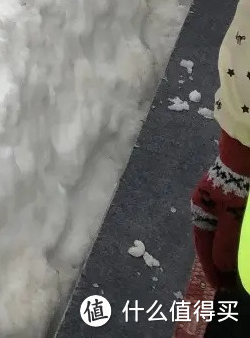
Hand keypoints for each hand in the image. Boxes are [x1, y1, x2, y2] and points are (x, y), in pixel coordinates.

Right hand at [192, 131, 249, 287]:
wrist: (244, 155)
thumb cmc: (233, 187)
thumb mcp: (229, 217)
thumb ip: (225, 243)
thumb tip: (220, 267)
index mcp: (199, 209)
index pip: (203, 244)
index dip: (210, 267)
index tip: (218, 287)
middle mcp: (207, 205)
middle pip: (212, 240)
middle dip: (220, 262)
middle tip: (230, 284)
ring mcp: (220, 202)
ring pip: (224, 234)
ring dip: (229, 252)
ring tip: (237, 271)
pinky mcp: (234, 199)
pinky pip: (232, 226)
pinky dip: (235, 241)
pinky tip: (241, 248)